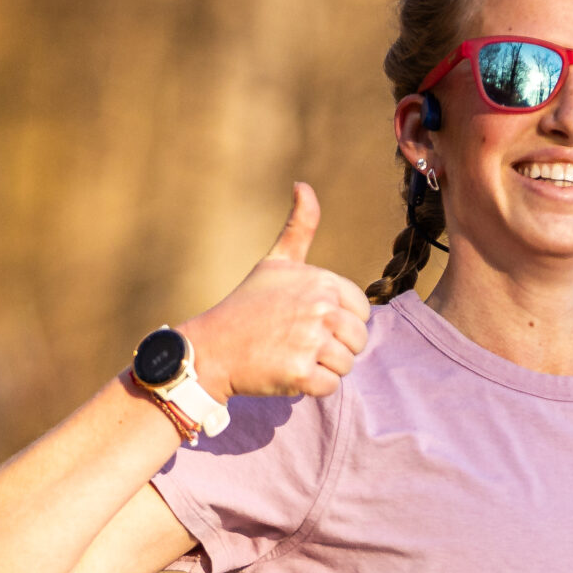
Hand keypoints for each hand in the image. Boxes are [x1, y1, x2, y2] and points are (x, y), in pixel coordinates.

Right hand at [181, 184, 373, 401]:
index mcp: (322, 281)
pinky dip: (312, 387)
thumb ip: (299, 227)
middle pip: (358, 340)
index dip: (339, 322)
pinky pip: (330, 387)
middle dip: (334, 348)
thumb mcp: (276, 261)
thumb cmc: (246, 306)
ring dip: (323, 368)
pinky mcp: (300, 372)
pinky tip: (287, 373)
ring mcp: (310, 340)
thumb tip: (303, 184)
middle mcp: (320, 307)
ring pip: (347, 365)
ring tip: (292, 356)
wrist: (212, 348)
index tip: (307, 322)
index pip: (361, 312)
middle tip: (298, 344)